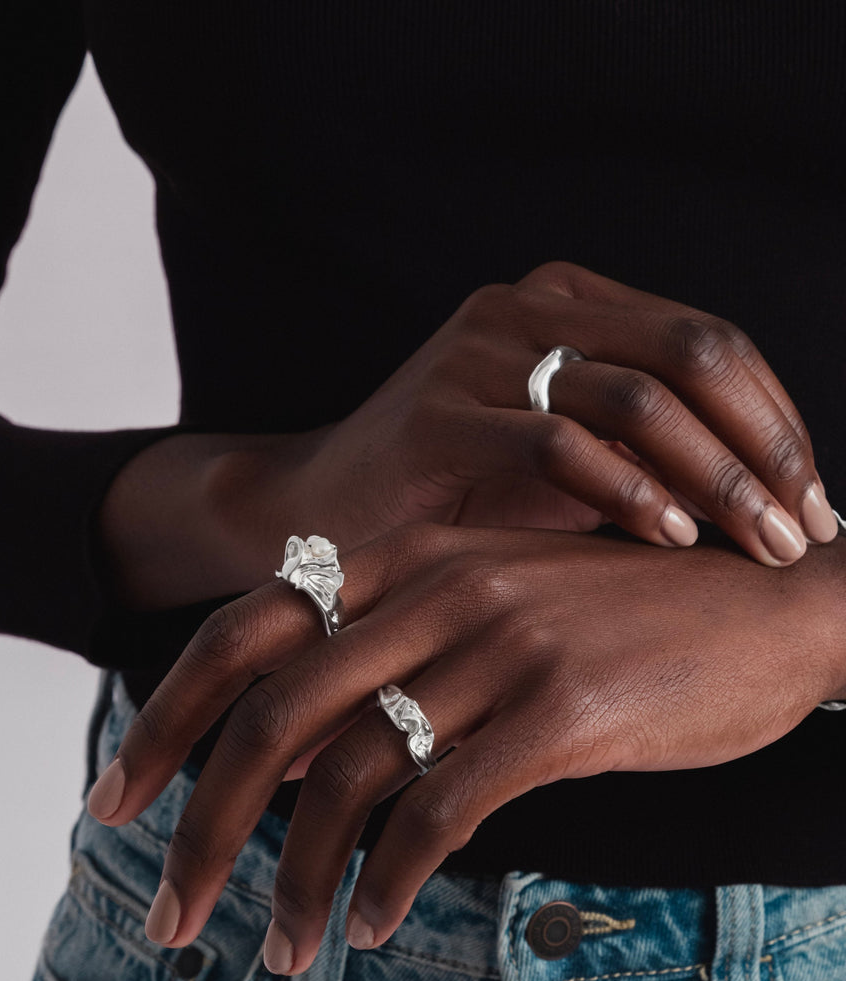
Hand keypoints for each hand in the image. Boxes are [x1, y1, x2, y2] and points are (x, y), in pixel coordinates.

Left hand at [87, 523, 845, 969]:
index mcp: (407, 558)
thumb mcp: (493, 614)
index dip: (165, 716)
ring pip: (347, 777)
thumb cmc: (626, 617)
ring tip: (280, 953)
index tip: (118, 798)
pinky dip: (389, 882)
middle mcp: (438, 588)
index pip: (242, 632)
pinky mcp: (562, 711)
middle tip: (170, 912)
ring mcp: (499, 644)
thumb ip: (390, 669)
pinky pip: (441, 812)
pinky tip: (375, 927)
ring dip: (294, 880)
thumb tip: (287, 762)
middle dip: (202, 825)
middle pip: (271, 715)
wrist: (773, 603)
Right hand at [99, 262, 838, 611]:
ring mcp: (480, 350)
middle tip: (803, 529)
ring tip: (756, 542)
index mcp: (571, 302)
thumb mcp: (570, 467)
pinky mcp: (439, 410)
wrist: (320, 512)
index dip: (776, 422)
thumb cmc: (453, 498)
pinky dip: (629, 492)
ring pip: (640, 395)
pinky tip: (669, 538)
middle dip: (765, 448)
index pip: (710, 341)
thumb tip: (770, 496)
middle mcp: (530, 305)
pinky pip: (561, 441)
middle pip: (694, 353)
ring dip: (716, 476)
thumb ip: (651, 456)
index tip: (814, 505)